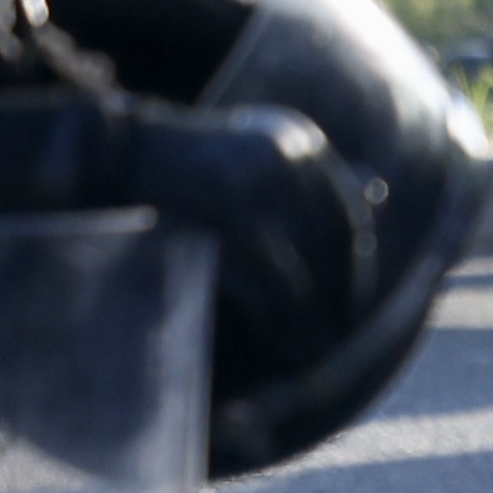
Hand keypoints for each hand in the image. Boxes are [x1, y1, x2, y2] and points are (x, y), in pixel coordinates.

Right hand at [124, 102, 382, 405]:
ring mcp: (260, 180)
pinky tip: (280, 335)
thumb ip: (305, 184)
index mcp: (299, 141)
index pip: (347, 214)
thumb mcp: (250, 165)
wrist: (110, 156)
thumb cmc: (182, 170)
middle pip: (334, 244)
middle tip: (343, 339)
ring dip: (311, 317)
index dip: (354, 264)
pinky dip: (278, 313)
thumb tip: (382, 196)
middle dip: (341, 296)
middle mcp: (288, 153)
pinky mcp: (232, 210)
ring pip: (304, 269)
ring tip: (314, 351)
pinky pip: (269, 277)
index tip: (357, 303)